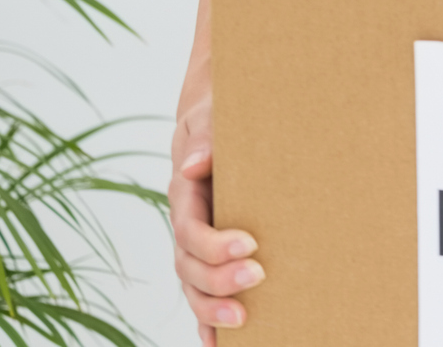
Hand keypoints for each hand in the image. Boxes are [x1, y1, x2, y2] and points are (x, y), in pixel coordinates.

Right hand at [171, 88, 262, 340]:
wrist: (226, 122)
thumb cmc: (222, 118)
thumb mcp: (212, 118)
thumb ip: (205, 138)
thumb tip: (193, 167)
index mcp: (185, 195)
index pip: (189, 228)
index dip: (213, 243)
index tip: (249, 244)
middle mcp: (187, 225)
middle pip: (187, 265)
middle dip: (217, 280)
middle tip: (257, 279)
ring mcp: (197, 246)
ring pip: (192, 286)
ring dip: (211, 308)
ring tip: (242, 320)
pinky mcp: (214, 257)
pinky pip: (203, 293)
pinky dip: (207, 321)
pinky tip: (220, 342)